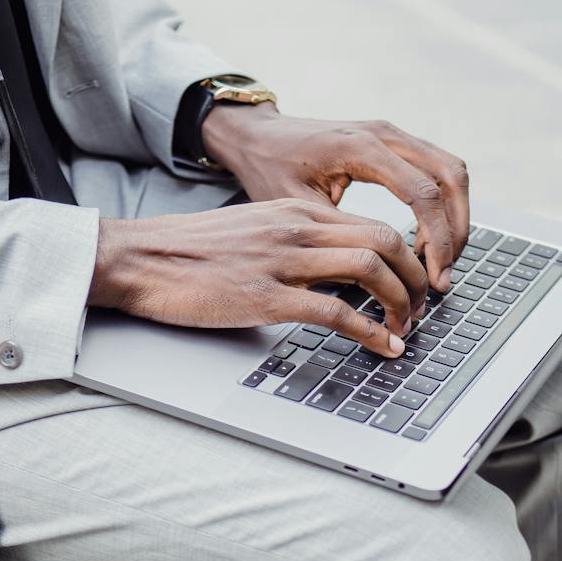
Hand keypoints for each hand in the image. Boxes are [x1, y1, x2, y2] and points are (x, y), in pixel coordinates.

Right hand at [89, 198, 429, 356]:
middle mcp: (296, 230)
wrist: (139, 259)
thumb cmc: (190, 254)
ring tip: (407, 330)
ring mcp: (283, 262)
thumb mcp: (253, 234)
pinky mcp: (266, 297)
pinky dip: (372, 333)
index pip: (373, 225)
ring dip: (402, 304)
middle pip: (385, 242)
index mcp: (295, 213)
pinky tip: (384, 347)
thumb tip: (334, 274)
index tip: (415, 285)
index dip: (407, 258)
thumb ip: (294, 245)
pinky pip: (338, 313)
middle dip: (416, 279)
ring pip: (372, 270)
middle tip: (422, 309)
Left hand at [200, 104, 470, 291]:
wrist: (258, 136)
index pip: (423, 193)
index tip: (435, 278)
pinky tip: (423, 240)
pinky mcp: (394, 142)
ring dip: (454, 217)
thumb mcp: (298, 208)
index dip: (437, 239)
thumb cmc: (270, 168)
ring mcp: (393, 134)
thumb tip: (377, 275)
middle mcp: (385, 134)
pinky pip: (436, 169)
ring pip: (451, 171)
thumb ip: (341, 234)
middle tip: (444, 275)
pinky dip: (442, 205)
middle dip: (456, 231)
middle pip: (451, 177)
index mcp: (362, 148)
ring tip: (438, 261)